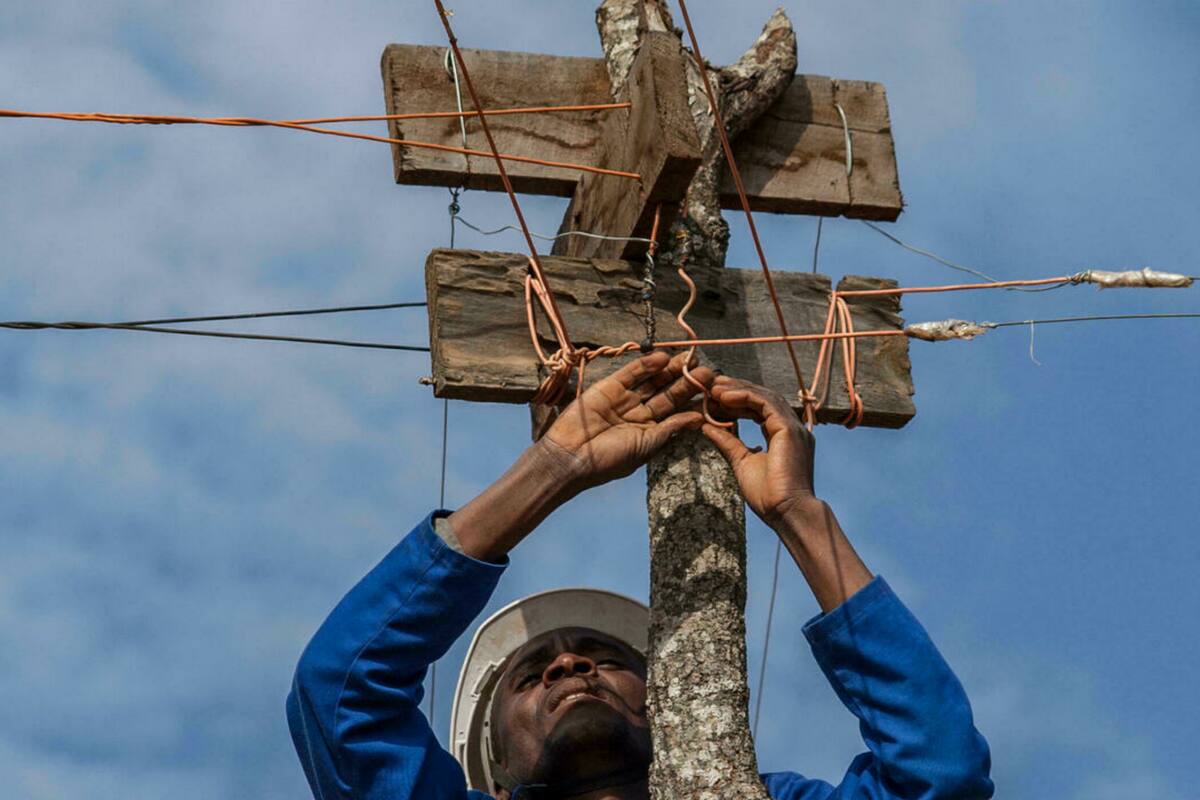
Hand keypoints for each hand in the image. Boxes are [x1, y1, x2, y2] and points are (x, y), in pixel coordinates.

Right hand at [543, 351, 712, 492]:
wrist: (571, 457)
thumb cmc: (609, 460)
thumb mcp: (645, 446)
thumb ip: (670, 428)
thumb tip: (698, 418)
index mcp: (651, 429)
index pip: (677, 410)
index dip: (693, 399)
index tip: (712, 389)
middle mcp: (640, 412)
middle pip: (667, 392)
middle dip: (686, 380)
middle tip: (706, 369)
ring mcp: (625, 398)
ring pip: (652, 380)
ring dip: (670, 369)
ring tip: (689, 359)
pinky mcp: (609, 387)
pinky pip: (630, 373)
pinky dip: (645, 364)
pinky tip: (662, 358)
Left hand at [701, 376, 816, 526]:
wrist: (786, 513)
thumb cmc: (768, 496)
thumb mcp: (741, 462)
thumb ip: (728, 441)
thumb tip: (708, 426)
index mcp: (783, 436)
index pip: (760, 408)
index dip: (737, 399)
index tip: (714, 396)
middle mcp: (791, 428)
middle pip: (763, 397)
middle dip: (736, 388)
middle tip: (711, 384)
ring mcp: (793, 427)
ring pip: (764, 396)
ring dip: (738, 389)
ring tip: (714, 388)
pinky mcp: (789, 429)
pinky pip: (765, 403)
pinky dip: (745, 396)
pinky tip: (725, 397)